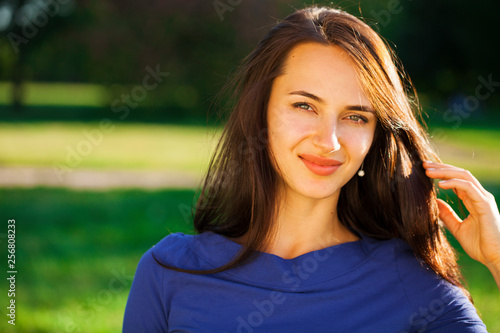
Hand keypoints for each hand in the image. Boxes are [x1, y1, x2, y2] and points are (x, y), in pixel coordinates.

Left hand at [423, 161, 499, 288]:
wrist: (496, 258)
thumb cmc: (480, 245)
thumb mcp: (457, 227)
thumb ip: (447, 215)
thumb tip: (434, 203)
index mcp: (473, 200)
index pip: (456, 180)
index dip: (441, 173)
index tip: (424, 171)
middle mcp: (479, 196)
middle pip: (459, 174)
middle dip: (441, 168)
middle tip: (423, 164)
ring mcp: (483, 199)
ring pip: (464, 176)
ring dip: (445, 172)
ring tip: (428, 171)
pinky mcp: (485, 204)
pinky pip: (468, 187)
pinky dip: (454, 183)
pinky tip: (440, 184)